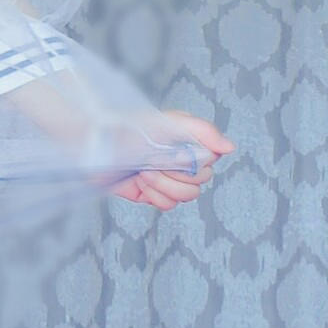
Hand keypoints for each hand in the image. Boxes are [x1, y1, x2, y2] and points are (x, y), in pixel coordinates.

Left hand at [108, 109, 235, 211]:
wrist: (97, 147)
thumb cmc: (130, 129)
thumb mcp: (171, 122)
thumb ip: (204, 131)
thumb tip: (230, 149)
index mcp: (189, 141)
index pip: (212, 159)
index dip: (198, 161)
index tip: (179, 152)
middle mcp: (182, 160)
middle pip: (201, 181)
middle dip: (176, 172)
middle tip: (154, 160)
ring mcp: (168, 179)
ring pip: (187, 196)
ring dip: (164, 185)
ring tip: (145, 171)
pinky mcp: (153, 194)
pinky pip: (168, 205)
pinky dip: (155, 195)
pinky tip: (141, 183)